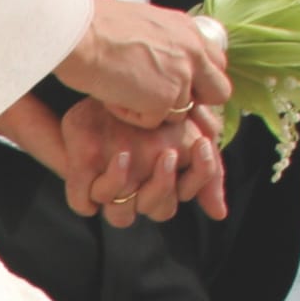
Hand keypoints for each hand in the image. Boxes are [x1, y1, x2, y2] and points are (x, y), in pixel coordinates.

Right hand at [54, 0, 231, 129]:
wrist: (81, 35)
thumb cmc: (98, 26)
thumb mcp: (145, 23)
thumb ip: (164, 43)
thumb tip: (160, 57)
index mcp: (188, 30)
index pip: (216, 62)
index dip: (200, 78)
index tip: (181, 83)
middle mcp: (192, 52)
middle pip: (219, 91)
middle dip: (195, 101)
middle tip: (164, 99)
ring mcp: (181, 78)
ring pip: (180, 112)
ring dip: (153, 109)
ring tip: (125, 91)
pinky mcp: (163, 101)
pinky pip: (151, 122)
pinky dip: (131, 116)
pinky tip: (115, 97)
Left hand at [61, 98, 228, 228]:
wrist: (109, 84)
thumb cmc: (150, 109)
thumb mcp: (188, 129)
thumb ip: (207, 169)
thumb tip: (219, 214)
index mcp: (159, 181)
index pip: (181, 197)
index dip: (196, 177)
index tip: (202, 144)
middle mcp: (134, 188)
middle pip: (154, 211)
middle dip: (163, 186)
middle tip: (168, 153)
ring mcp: (106, 185)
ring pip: (120, 217)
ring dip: (130, 191)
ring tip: (146, 157)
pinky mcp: (80, 175)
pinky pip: (85, 204)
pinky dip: (106, 184)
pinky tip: (121, 157)